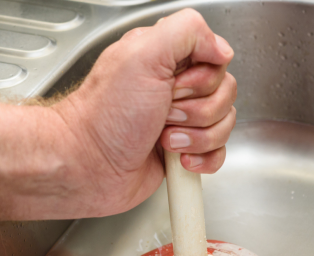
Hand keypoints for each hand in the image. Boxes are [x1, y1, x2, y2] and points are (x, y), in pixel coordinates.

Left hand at [55, 8, 236, 216]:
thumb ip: (187, 32)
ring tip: (164, 138)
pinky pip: (219, 153)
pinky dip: (203, 159)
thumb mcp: (142, 55)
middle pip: (225, 94)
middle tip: (164, 113)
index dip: (203, 78)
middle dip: (199, 111)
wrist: (88, 166)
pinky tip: (177, 157)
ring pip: (224, 124)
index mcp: (166, 57)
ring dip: (197, 137)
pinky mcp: (186, 150)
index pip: (217, 59)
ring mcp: (182, 120)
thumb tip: (221, 47)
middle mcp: (175, 86)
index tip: (174, 86)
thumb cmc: (105, 117)